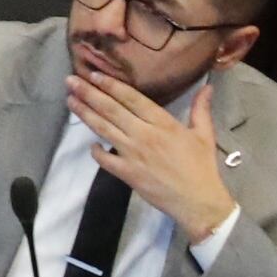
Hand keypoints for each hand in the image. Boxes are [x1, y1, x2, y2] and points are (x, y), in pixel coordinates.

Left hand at [71, 69, 234, 242]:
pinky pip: (104, 159)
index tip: (93, 74)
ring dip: (85, 114)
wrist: (199, 202)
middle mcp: (144, 134)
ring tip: (70, 100)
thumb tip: (207, 86)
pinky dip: (94, 151)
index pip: (131, 98)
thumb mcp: (204, 135)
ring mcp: (133, 154)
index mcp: (163, 123)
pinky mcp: (127, 173)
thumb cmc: (202, 167)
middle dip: (88, 93)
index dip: (111, 85)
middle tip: (70, 80)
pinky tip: (89, 143)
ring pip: (103, 129)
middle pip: (111, 109)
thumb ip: (200, 109)